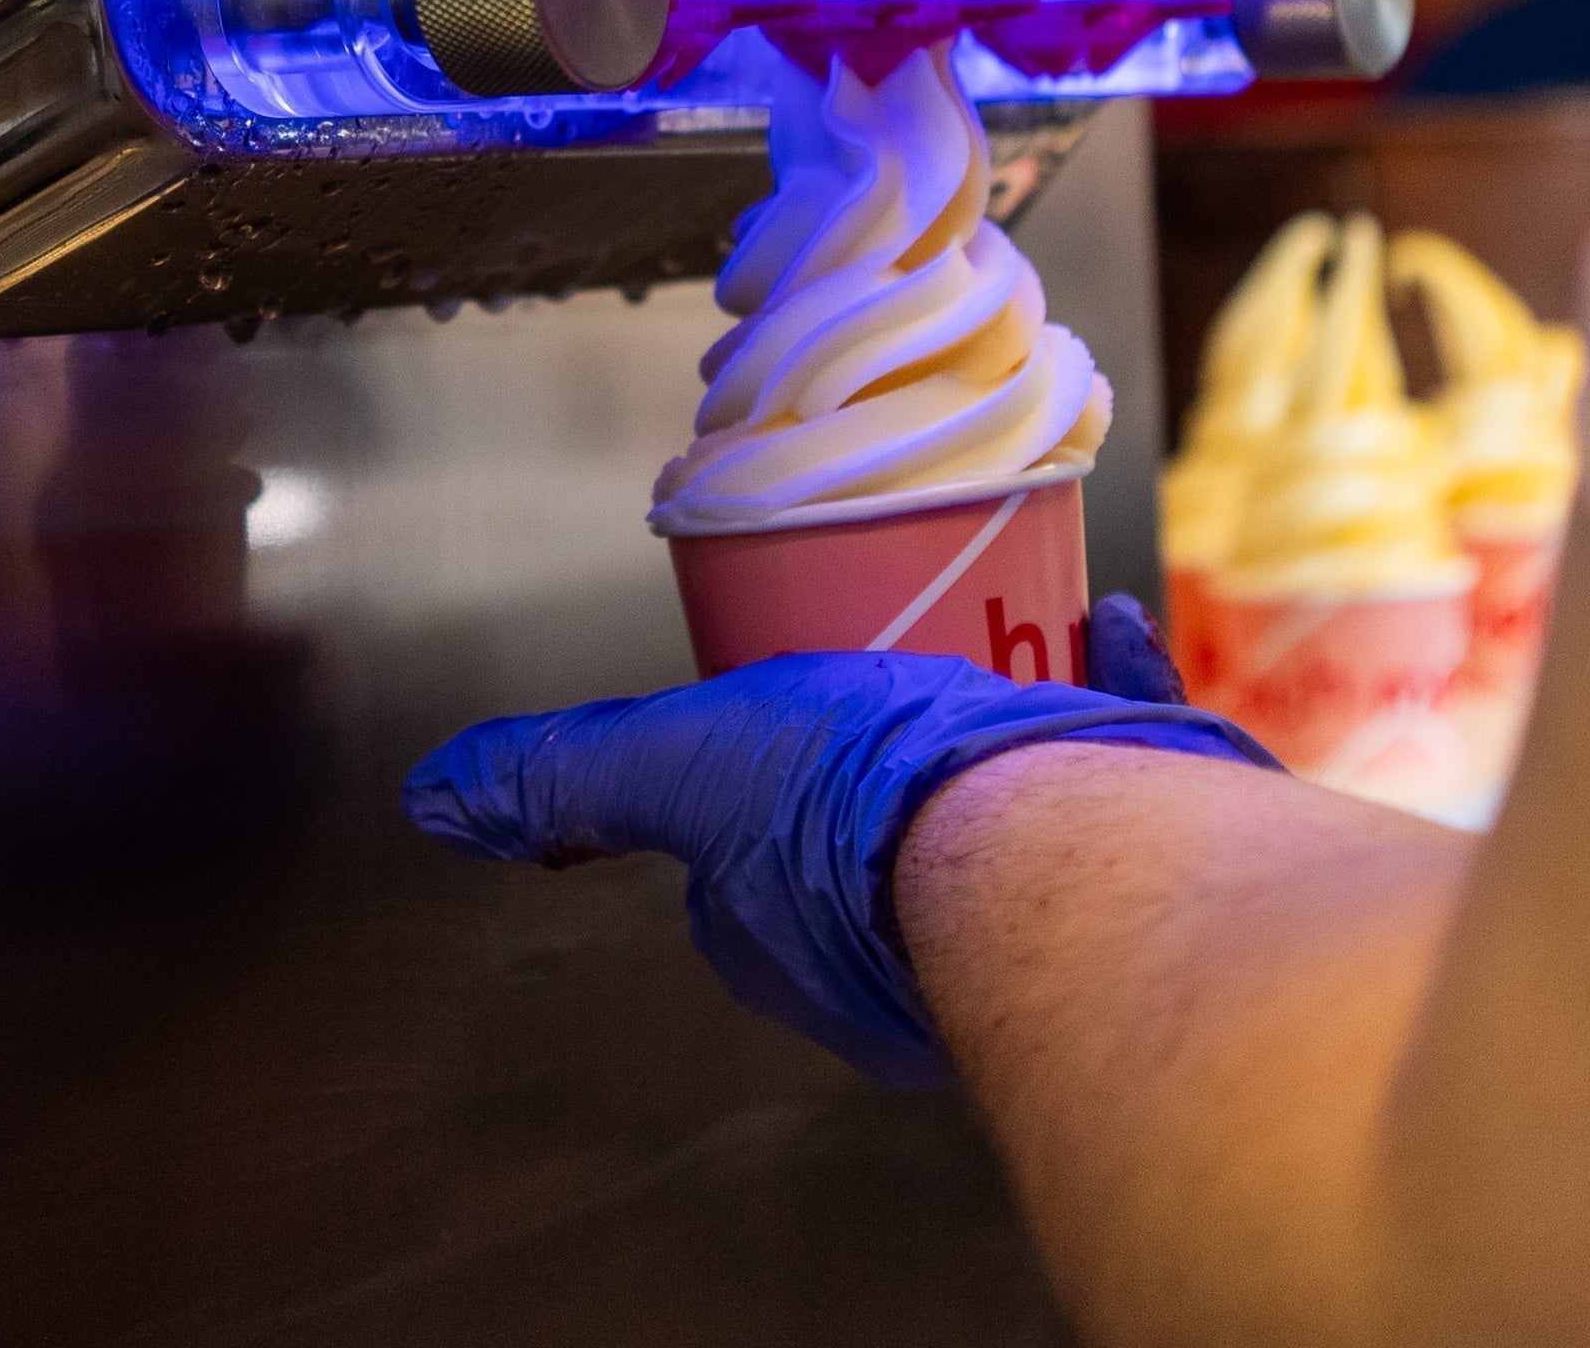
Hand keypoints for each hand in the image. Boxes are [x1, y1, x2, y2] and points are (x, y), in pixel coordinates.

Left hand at [404, 595, 1269, 1085]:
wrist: (1055, 842)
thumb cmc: (856, 808)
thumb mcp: (678, 764)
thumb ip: (568, 779)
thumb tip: (436, 800)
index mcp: (807, 954)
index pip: (755, 861)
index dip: (756, 785)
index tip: (779, 712)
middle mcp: (923, 966)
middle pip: (890, 838)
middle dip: (901, 762)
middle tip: (912, 659)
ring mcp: (1048, 925)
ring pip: (1020, 816)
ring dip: (1015, 731)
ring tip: (1012, 634)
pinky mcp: (1153, 871)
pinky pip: (1128, 778)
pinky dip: (1114, 692)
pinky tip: (1113, 624)